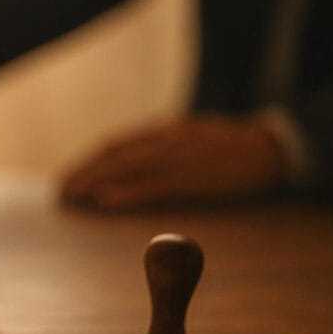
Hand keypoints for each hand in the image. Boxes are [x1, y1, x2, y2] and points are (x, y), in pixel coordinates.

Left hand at [60, 115, 290, 209]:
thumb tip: (137, 165)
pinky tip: (106, 202)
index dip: (89, 160)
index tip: (68, 178)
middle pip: (114, 154)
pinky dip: (126, 192)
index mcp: (167, 131)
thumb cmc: (234, 147)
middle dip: (83, 173)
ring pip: (127, 167)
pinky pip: (153, 186)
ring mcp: (179, 158)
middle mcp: (167, 140)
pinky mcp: (194, 179)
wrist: (273, 148)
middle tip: (59, 193)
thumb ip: (167, 149)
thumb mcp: (196, 139)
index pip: (117, 144)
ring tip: (72, 197)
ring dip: (94, 182)